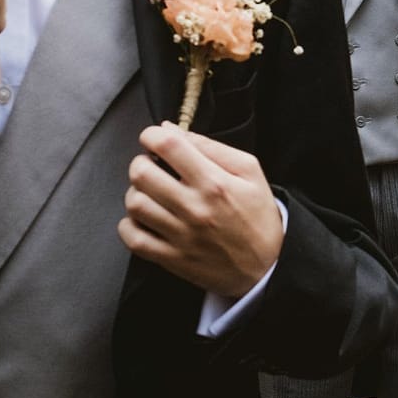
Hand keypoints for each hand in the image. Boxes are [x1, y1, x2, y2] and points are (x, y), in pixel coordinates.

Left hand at [120, 123, 284, 296]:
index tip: (153, 139)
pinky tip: (144, 219)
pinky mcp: (172, 259)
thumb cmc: (258, 216)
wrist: (268, 268)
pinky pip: (132, 238)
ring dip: (136, 193)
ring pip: (134, 204)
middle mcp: (195, 208)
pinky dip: (130, 225)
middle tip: (152, 166)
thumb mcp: (249, 172)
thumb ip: (211, 147)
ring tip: (150, 193)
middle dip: (141, 162)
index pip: (168, 146)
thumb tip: (171, 129)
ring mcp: (181, 236)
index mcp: (214, 182)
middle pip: (142, 173)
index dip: (152, 135)